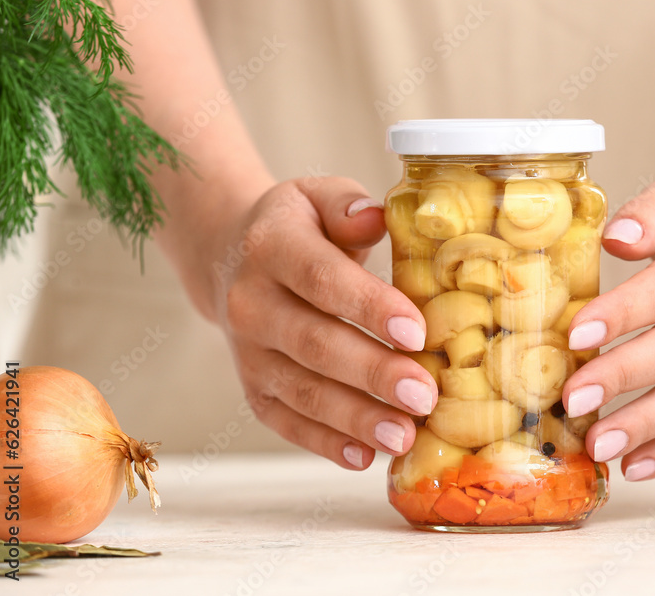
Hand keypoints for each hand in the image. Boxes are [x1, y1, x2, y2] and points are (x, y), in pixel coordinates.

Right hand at [211, 176, 436, 469]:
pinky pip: (285, 421)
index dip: (368, 307)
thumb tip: (375, 219)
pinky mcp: (252, 389)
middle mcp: (249, 302)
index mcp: (270, 246)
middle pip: (313, 343)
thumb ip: (348, 207)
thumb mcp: (319, 197)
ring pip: (301, 390)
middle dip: (372, 373)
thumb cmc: (299, 227)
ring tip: (405, 435)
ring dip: (355, 418)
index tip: (416, 331)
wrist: (230, 258)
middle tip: (424, 395)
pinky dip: (324, 442)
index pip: (320, 279)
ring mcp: (246, 352)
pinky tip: (365, 456)